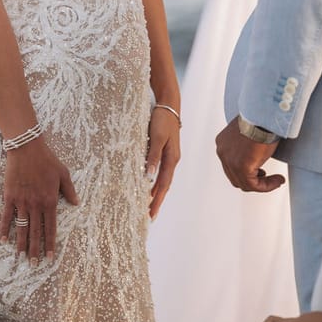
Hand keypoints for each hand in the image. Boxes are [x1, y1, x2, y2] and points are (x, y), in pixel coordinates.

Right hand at [0, 138, 78, 263]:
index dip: (50, 244)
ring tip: (21, 258)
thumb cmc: (47, 160)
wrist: (26, 148)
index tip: (50, 258)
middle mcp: (36, 204)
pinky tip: (3, 240)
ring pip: (22, 228)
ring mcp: (22, 202)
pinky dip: (4, 229)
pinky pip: (7, 216)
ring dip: (21, 244)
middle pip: (36, 232)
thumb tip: (77, 204)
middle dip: (35, 250)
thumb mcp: (63, 173)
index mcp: (50, 201)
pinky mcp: (10, 197)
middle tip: (34, 266)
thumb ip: (70, 191)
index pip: (51, 227)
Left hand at [146, 105, 180, 219]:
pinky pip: (161, 170)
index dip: (157, 200)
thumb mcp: (155, 137)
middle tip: (150, 216)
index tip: (151, 214)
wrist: (168, 105)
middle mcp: (172, 159)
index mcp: (172, 159)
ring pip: (163, 179)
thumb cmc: (161, 120)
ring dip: (156, 192)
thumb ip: (152, 157)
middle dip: (157, 200)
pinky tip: (150, 184)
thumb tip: (149, 177)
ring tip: (149, 204)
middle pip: (164, 185)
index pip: (163, 185)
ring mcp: (170, 155)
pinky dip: (155, 180)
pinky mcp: (165, 150)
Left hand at [215, 117, 283, 192]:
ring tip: (276, 180)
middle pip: (236, 177)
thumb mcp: (249, 134)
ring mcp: (229, 160)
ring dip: (263, 184)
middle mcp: (222, 152)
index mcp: (223, 143)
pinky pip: (254, 185)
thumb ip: (246, 147)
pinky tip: (278, 180)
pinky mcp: (241, 167)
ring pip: (244, 183)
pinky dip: (267, 186)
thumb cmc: (261, 119)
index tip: (262, 172)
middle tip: (268, 178)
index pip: (232, 166)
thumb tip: (255, 157)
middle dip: (253, 179)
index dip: (248, 173)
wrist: (265, 114)